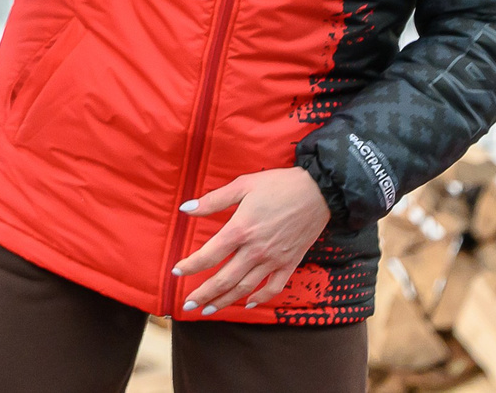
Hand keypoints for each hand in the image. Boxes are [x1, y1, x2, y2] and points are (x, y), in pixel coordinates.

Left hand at [171, 167, 331, 313]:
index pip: (209, 254)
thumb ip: (213, 200)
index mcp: (241, 229)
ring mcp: (274, 259)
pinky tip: (248, 304)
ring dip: (225, 300)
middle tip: (187, 306)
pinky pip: (273, 287)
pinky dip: (260, 299)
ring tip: (209, 310)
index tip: (176, 272)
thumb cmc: (279, 184)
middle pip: (224, 278)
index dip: (191, 265)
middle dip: (204, 294)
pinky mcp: (290, 263)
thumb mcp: (243, 185)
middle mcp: (255, 250)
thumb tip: (185, 209)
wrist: (318, 191)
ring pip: (245, 287)